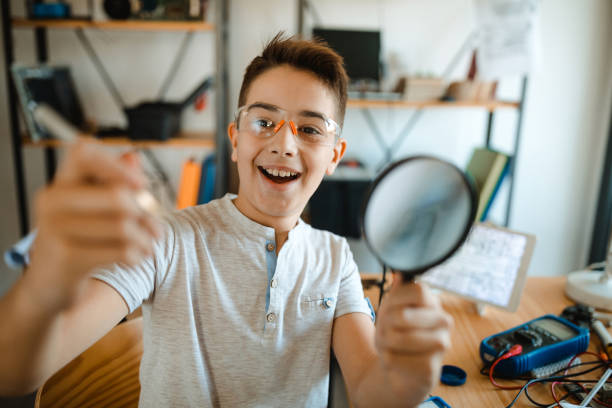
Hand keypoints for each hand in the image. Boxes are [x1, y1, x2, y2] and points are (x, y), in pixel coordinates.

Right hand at [26, 141, 161, 311]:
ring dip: (146, 238)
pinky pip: (119, 251)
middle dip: (146, 214)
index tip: (141, 184)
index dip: (117, 165)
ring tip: (150, 245)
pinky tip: (138, 258)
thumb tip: (134, 157)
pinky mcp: (66, 258)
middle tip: (156, 228)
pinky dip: (137, 255)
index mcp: (60, 183)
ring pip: (123, 226)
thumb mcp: (91, 209)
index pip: (84, 154)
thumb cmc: (76, 241)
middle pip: (117, 195)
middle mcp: (52, 201)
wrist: (48, 286)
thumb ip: (113, 181)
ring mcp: (55, 229)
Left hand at [374, 273, 452, 402]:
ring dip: (383, 342)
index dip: (395, 298)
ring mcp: (441, 344)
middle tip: (385, 330)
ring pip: (396, 338)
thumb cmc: (398, 333)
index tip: (388, 307)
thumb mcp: (392, 309)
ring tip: (387, 344)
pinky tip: (394, 359)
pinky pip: (395, 358)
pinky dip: (387, 359)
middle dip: (385, 324)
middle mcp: (444, 321)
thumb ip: (396, 292)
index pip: (418, 291)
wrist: (403, 368)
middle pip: (402, 315)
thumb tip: (400, 275)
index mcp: (434, 303)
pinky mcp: (431, 367)